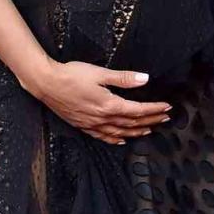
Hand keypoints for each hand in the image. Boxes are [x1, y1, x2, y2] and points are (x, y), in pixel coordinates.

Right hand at [31, 60, 171, 144]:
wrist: (46, 83)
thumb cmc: (71, 75)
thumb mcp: (100, 73)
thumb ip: (123, 78)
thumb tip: (145, 79)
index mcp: (109, 104)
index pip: (138, 110)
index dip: (154, 109)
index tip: (166, 107)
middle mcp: (102, 118)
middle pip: (132, 123)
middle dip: (151, 120)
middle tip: (165, 118)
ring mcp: (92, 124)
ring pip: (120, 132)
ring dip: (137, 131)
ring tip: (150, 129)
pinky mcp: (82, 125)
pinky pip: (103, 136)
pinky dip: (115, 139)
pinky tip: (122, 140)